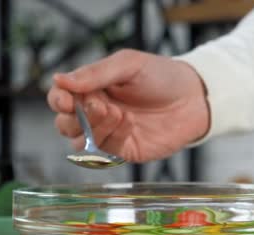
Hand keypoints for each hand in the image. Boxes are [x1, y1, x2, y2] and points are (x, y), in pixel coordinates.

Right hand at [47, 49, 209, 162]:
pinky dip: (114, 137)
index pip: (60, 98)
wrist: (194, 98)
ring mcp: (109, 133)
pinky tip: (130, 124)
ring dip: (94, 128)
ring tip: (118, 113)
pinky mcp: (125, 150)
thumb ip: (96, 73)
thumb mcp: (128, 65)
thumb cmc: (162, 76)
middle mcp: (96, 112)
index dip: (58, 100)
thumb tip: (59, 80)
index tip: (67, 100)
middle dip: (74, 118)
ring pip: (80, 142)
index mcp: (91, 88)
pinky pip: (107, 150)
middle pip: (64, 124)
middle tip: (99, 105)